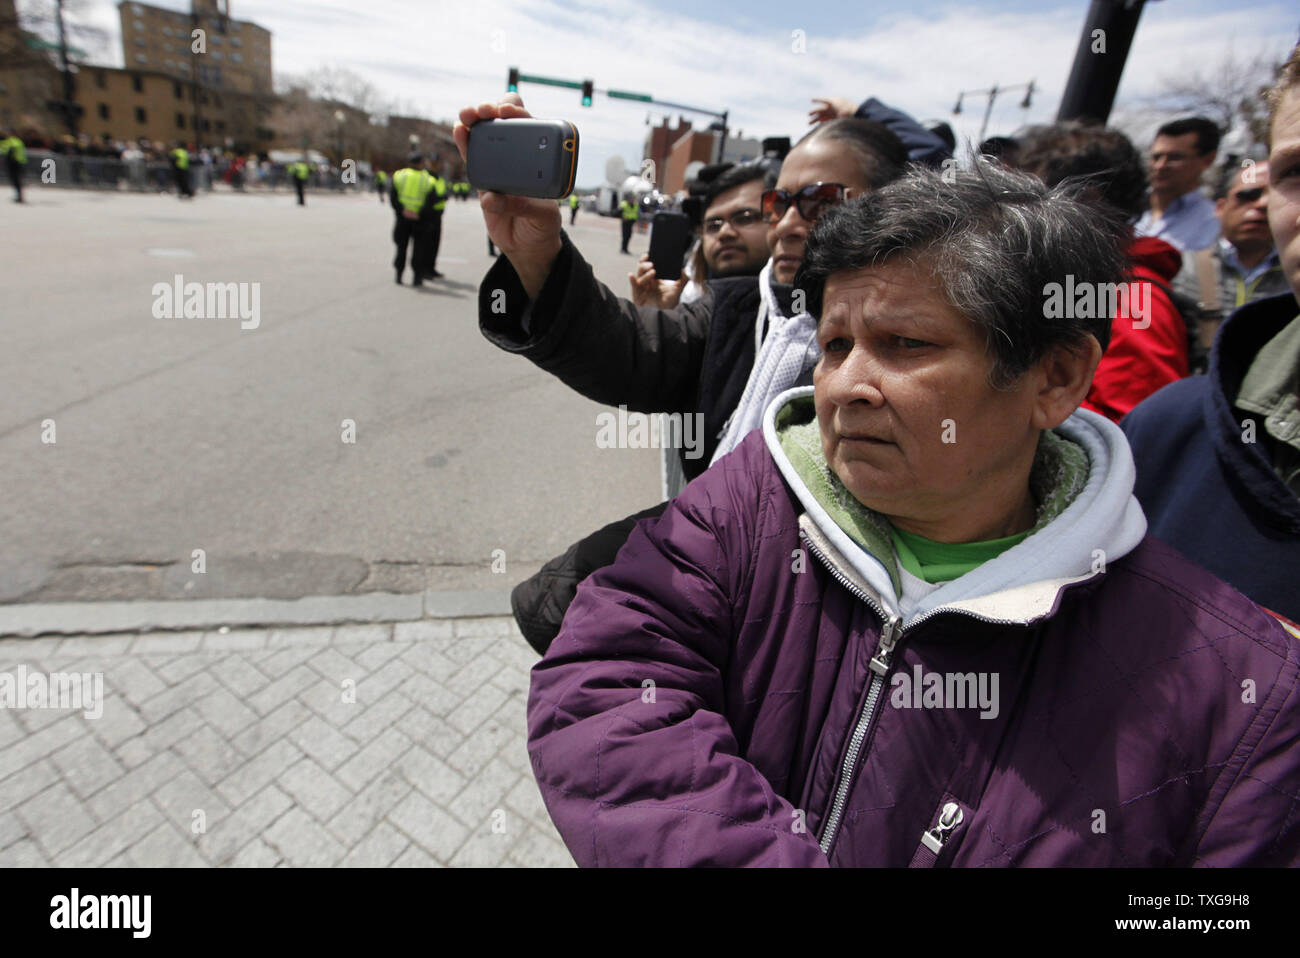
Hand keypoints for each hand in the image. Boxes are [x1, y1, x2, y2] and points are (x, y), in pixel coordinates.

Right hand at [453, 93, 561, 298]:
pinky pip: (472, 157)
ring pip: (483, 136)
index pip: (529, 124)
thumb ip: (522, 205)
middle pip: (502, 123)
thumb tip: (492, 198)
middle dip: (492, 110)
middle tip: (485, 111)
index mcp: (538, 157)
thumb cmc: (543, 224)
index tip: (508, 112)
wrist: (528, 245)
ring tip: (466, 116)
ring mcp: (497, 165)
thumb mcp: (542, 215)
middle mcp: (517, 155)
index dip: (518, 112)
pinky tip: (459, 131)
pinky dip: (464, 143)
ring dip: (474, 121)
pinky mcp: (483, 179)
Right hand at [629, 254, 685, 308]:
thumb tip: (684, 270)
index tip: (650, 253)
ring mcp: (641, 289)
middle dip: (646, 264)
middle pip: (642, 269)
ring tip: (653, 271)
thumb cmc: (668, 305)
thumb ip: (683, 280)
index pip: (649, 266)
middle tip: (652, 263)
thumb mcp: (678, 291)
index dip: (648, 259)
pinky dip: (632, 280)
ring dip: (645, 273)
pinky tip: (631, 275)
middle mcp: (647, 282)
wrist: (664, 317)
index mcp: (655, 279)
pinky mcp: (637, 296)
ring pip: (639, 276)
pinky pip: (633, 286)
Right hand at [808, 97, 855, 124]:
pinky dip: (821, 122)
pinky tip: (817, 125)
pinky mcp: (832, 118)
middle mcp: (830, 108)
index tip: (812, 100)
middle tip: (809, 114)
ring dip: (815, 119)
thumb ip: (840, 113)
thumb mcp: (845, 111)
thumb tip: (838, 116)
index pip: (824, 100)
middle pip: (820, 109)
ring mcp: (831, 113)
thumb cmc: (850, 110)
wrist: (854, 113)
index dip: (818, 100)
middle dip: (814, 112)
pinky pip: (824, 120)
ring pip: (821, 116)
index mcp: (833, 103)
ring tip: (809, 123)